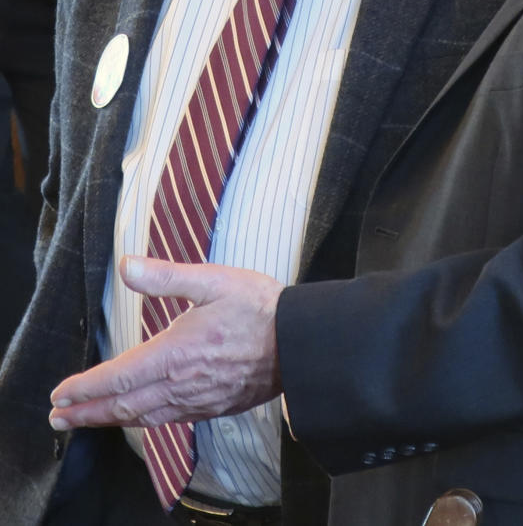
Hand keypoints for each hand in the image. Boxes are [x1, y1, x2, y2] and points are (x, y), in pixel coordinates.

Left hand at [49, 256, 283, 429]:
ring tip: (88, 420)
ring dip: (109, 421)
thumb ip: (167, 277)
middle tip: (58, 417)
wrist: (301, 342)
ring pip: (143, 418)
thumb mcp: (214, 280)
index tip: (60, 393)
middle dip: (86, 413)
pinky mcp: (215, 407)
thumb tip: (128, 265)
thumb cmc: (260, 307)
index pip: (118, 377)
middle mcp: (181, 384)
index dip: (85, 388)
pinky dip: (143, 421)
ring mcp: (198, 400)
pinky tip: (139, 416)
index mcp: (176, 352)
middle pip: (123, 407)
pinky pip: (169, 420)